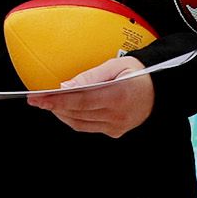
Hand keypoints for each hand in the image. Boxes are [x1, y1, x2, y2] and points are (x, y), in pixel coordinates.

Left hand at [30, 55, 154, 137]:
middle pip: (77, 113)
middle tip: (36, 99)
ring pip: (80, 123)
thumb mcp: (116, 65)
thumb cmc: (138, 73)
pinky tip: (66, 110)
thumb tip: (65, 86)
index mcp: (119, 95)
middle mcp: (118, 114)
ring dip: (62, 113)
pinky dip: (74, 118)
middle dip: (54, 106)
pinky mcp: (115, 132)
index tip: (37, 98)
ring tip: (48, 103)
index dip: (57, 101)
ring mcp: (117, 126)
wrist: (160, 90)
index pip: (81, 101)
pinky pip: (88, 127)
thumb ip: (90, 76)